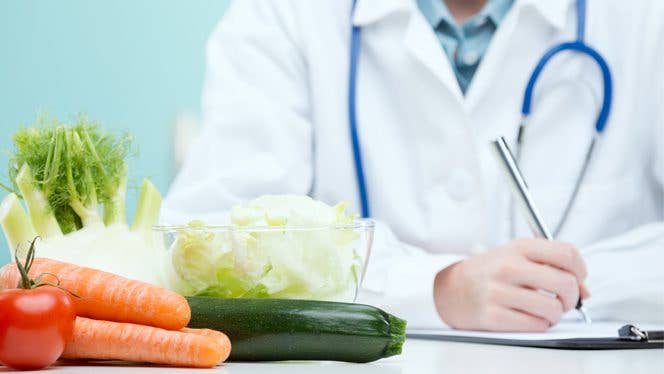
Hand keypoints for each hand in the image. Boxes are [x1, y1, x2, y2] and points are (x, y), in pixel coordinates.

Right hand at [433, 238, 590, 331]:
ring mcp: (499, 291)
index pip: (567, 253)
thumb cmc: (488, 273)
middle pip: (565, 283)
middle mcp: (509, 266)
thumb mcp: (517, 257)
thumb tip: (584, 291)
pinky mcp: (493, 315)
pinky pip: (535, 325)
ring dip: (555, 315)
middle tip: (565, 300)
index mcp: (518, 247)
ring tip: (544, 311)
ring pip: (553, 309)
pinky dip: (539, 325)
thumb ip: (551, 267)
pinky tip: (529, 317)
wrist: (450, 288)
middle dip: (572, 297)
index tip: (578, 279)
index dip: (581, 270)